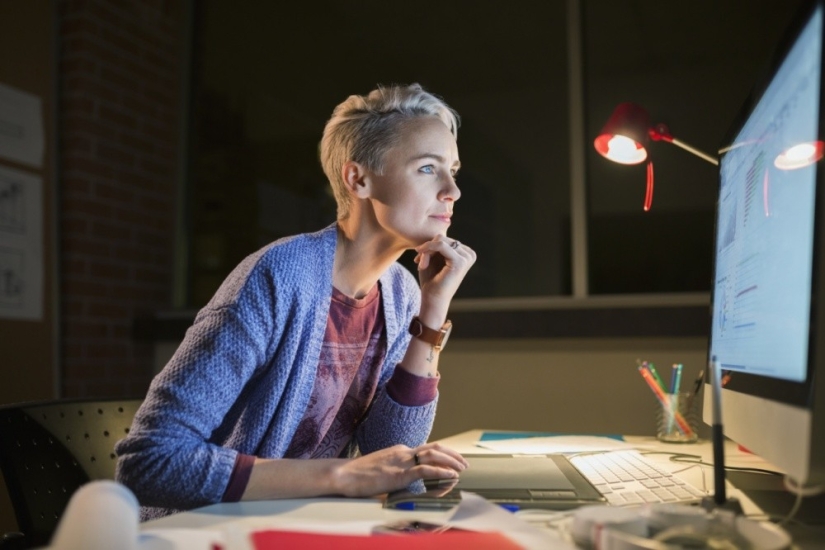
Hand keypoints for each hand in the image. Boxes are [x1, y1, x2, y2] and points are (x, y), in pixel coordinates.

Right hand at [331, 442, 468, 497]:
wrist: (344, 475)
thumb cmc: (358, 476)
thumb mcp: (381, 471)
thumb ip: (396, 474)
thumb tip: (405, 484)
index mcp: (399, 451)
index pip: (426, 449)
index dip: (443, 455)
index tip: (452, 462)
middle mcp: (403, 452)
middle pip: (434, 447)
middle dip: (452, 454)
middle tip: (464, 463)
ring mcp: (402, 461)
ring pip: (434, 455)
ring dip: (451, 461)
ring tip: (462, 469)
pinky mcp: (400, 474)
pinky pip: (426, 470)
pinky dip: (442, 472)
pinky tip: (451, 476)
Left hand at [413, 236, 475, 306]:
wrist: (433, 299)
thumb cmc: (432, 280)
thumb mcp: (433, 257)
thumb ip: (436, 244)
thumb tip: (438, 232)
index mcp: (465, 252)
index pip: (446, 238)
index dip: (430, 245)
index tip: (419, 258)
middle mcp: (469, 254)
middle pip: (443, 238)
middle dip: (428, 248)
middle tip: (419, 261)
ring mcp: (466, 257)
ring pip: (440, 240)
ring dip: (427, 251)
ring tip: (421, 264)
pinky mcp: (460, 261)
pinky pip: (440, 245)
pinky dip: (428, 251)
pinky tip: (422, 264)